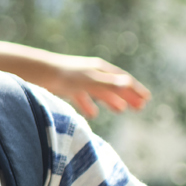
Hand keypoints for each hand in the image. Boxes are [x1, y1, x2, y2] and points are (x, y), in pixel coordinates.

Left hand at [36, 55, 150, 117]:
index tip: (146, 100)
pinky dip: (89, 106)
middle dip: (126, 96)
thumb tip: (128, 84)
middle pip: (113, 86)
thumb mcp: (89, 81)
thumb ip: (108, 84)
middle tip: (140, 108)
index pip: (122, 80)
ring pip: (99, 92)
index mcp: (99, 69)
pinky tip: (92, 115)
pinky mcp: (67, 87)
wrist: (38, 73)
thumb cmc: (65, 75)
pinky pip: (82, 98)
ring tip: (120, 111)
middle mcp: (91, 73)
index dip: (134, 90)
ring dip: (111, 101)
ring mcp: (79, 80)